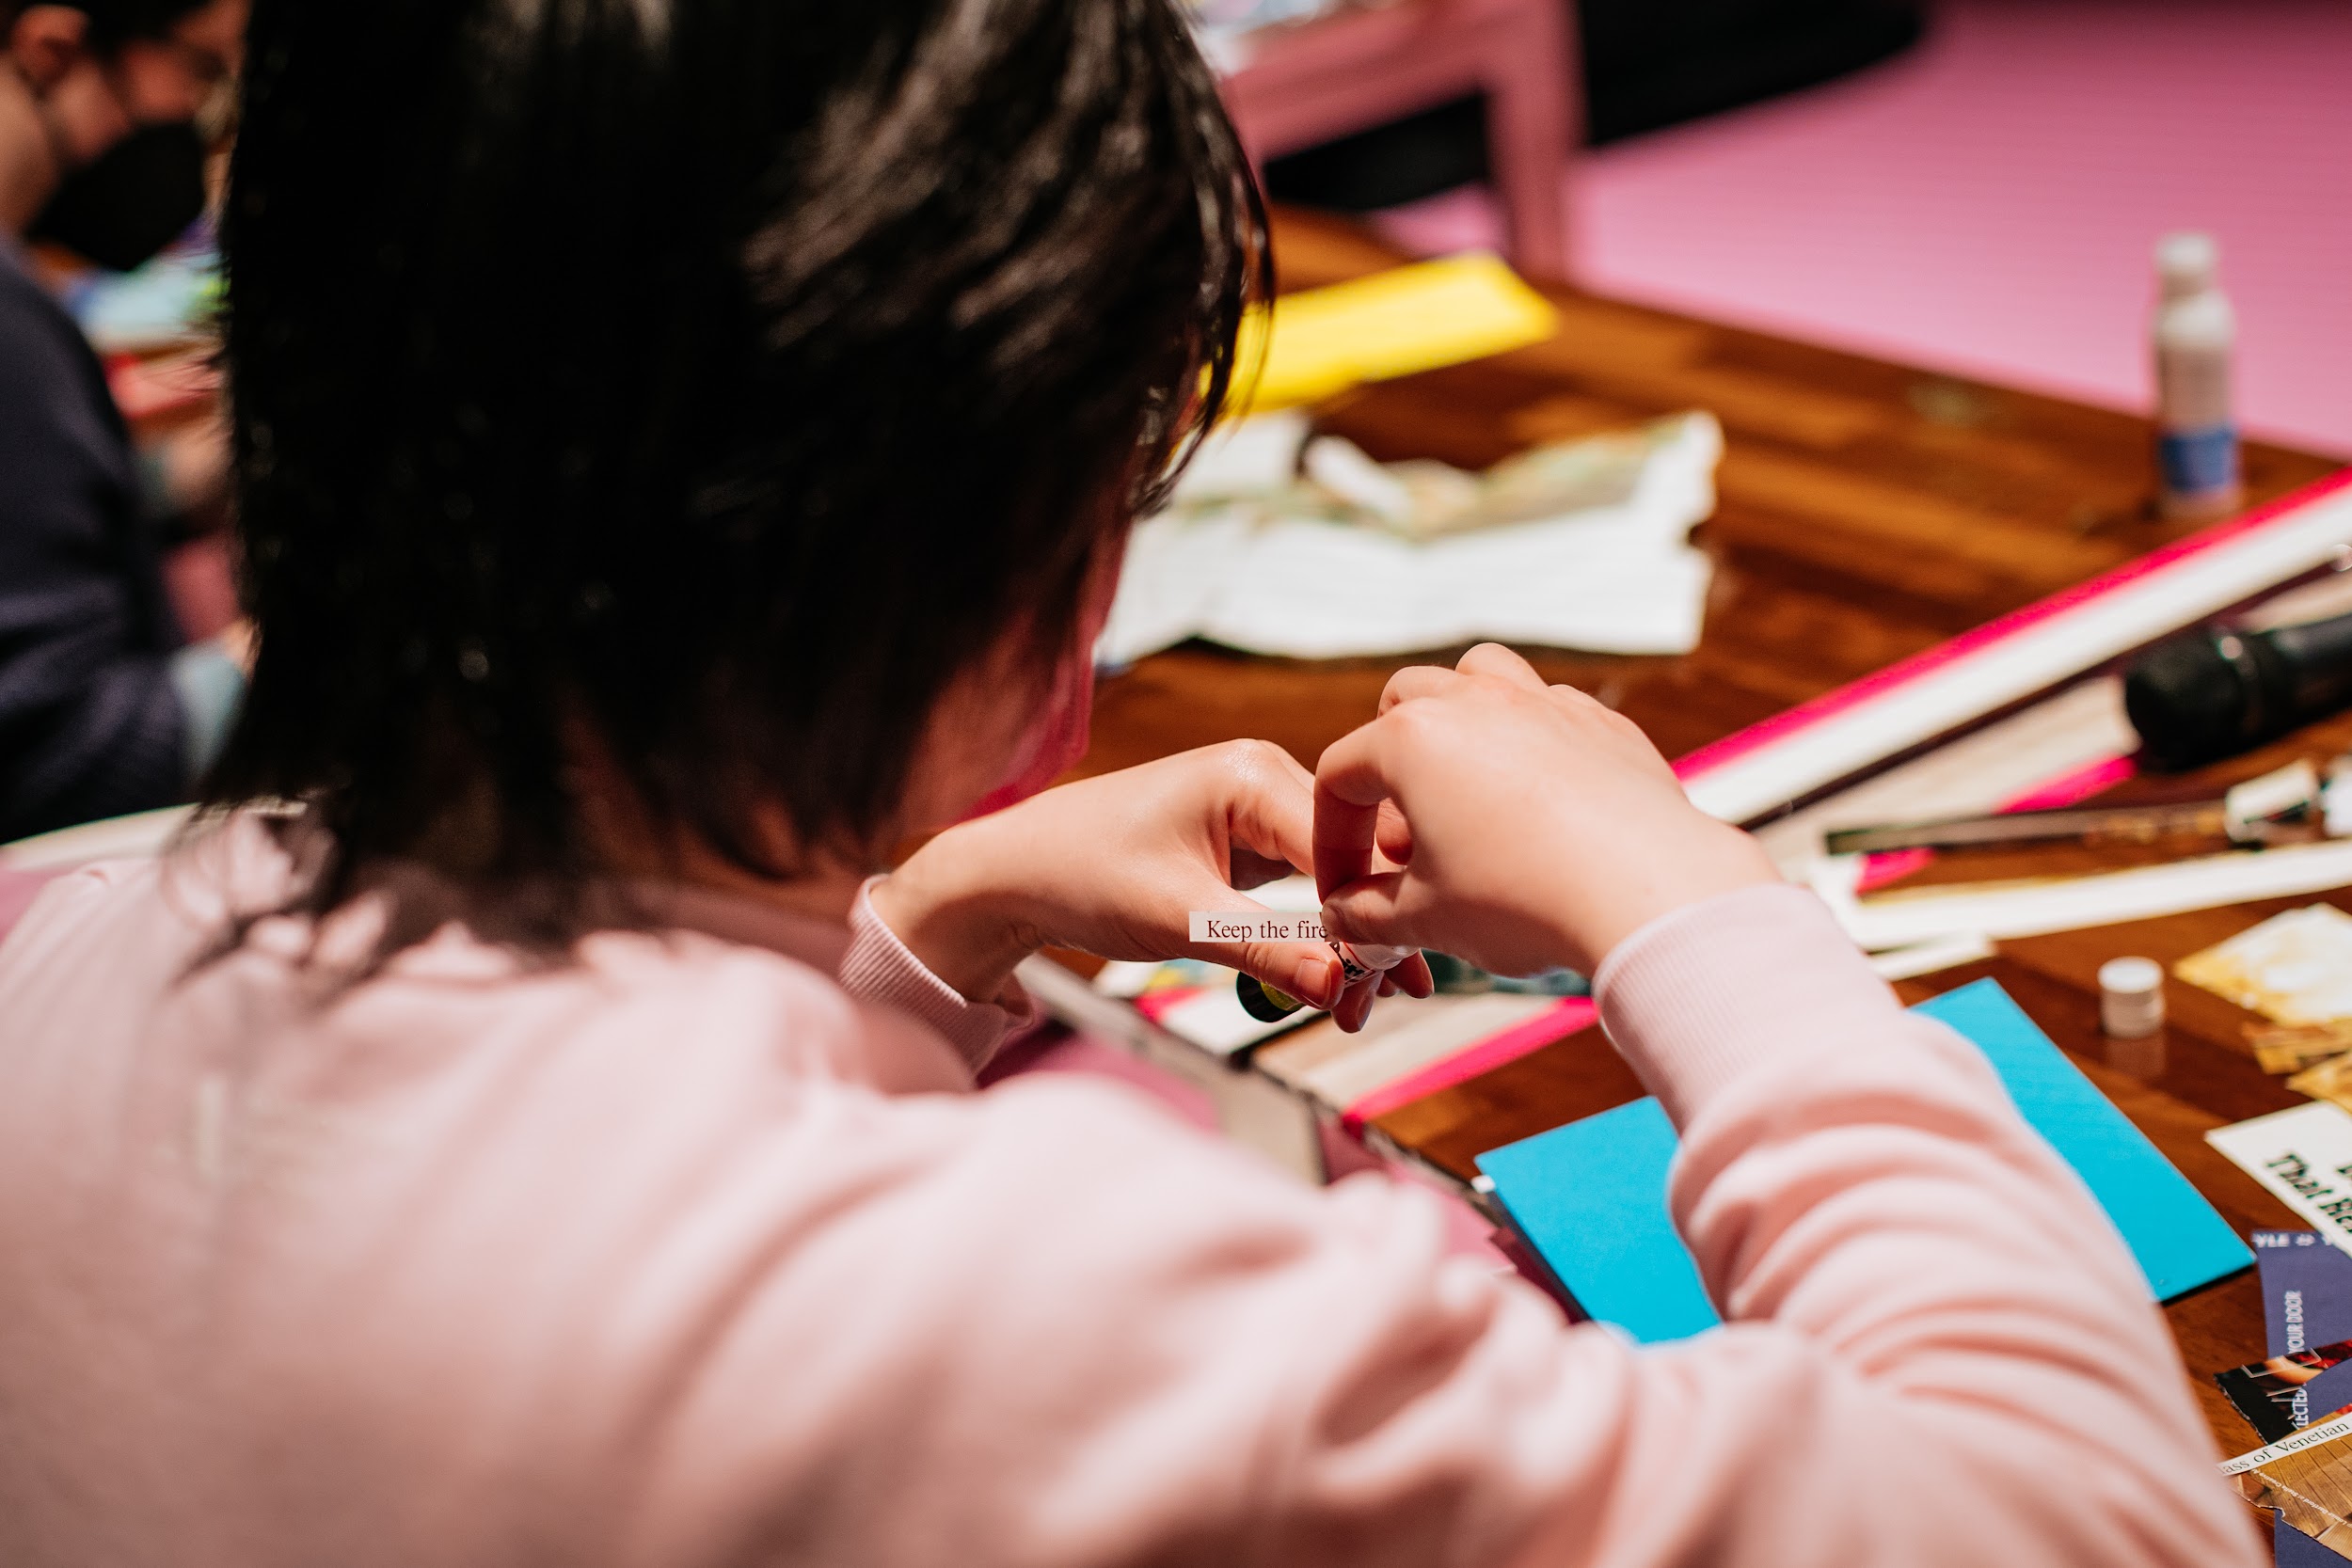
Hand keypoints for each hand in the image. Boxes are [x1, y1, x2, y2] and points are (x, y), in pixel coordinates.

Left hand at [871, 740, 1435, 1021]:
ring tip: (1375, 1001)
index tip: (1390, 981)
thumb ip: (1268, 951)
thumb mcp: (1179, 921)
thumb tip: (1346, 987)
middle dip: (1374, 928)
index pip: (1346, 844)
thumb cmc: (1085, 875)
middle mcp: (1266, 774)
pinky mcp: (1253, 834)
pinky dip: (1327, 925)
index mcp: (1252, 773)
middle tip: (1393, 1000)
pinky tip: (1348, 974)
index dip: (1374, 913)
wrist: (1021, 869)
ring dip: (1355, 933)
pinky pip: (1312, 878)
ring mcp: (1262, 802)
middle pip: (1355, 853)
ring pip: (1340, 870)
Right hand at [1315, 644, 1779, 976]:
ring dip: (1458, 718)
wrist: (1649, 894)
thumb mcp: (1424, 919)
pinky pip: (1552, 709)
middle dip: (1387, 765)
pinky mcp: (1604, 724)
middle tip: (1404, 835)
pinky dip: (1531, 742)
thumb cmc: (1524, 901)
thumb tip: (1343, 916)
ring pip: (1480, 674)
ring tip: (1464, 788)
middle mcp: (1476, 701)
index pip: (1341, 777)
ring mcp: (1546, 703)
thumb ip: (1365, 915)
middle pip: (1403, 702)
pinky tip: (1540, 806)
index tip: (1347, 889)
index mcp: (1413, 739)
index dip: (1334, 839)